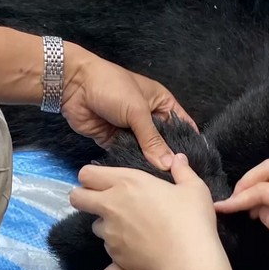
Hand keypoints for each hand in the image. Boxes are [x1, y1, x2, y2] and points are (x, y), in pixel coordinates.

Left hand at [63, 47, 196, 169]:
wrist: (74, 85)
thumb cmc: (112, 87)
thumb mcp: (137, 111)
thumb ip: (152, 139)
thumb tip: (168, 164)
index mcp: (161, 103)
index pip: (182, 125)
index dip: (189, 142)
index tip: (195, 164)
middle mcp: (149, 118)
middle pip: (164, 142)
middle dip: (168, 158)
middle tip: (176, 180)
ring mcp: (131, 130)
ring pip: (145, 152)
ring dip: (149, 164)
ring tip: (160, 184)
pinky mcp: (114, 140)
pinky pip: (127, 155)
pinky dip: (131, 164)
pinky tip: (139, 180)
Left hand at [68, 154, 227, 269]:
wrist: (186, 260)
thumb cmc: (191, 219)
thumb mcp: (194, 188)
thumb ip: (182, 171)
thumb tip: (178, 159)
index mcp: (127, 182)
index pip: (86, 174)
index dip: (91, 177)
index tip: (103, 182)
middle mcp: (111, 205)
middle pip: (76, 197)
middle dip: (83, 197)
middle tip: (102, 201)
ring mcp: (110, 232)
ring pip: (94, 224)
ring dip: (106, 223)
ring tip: (129, 227)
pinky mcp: (113, 254)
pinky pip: (108, 245)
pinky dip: (118, 244)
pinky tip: (138, 246)